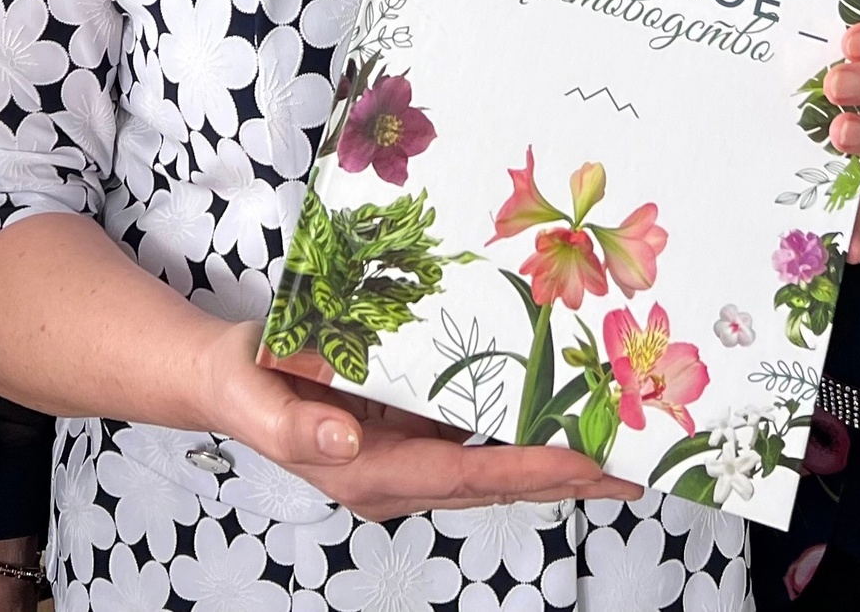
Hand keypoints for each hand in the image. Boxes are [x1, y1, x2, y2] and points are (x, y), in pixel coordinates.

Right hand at [196, 321, 641, 521]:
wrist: (225, 376)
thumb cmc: (239, 383)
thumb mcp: (256, 399)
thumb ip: (298, 427)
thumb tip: (346, 443)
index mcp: (367, 475)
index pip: (460, 476)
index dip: (522, 468)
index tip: (580, 459)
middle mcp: (398, 475)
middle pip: (495, 482)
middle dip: (565, 478)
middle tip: (634, 469)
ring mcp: (408, 456)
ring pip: (495, 464)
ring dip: (556, 460)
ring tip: (620, 450)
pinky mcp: (410, 429)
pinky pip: (476, 435)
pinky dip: (523, 427)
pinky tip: (561, 411)